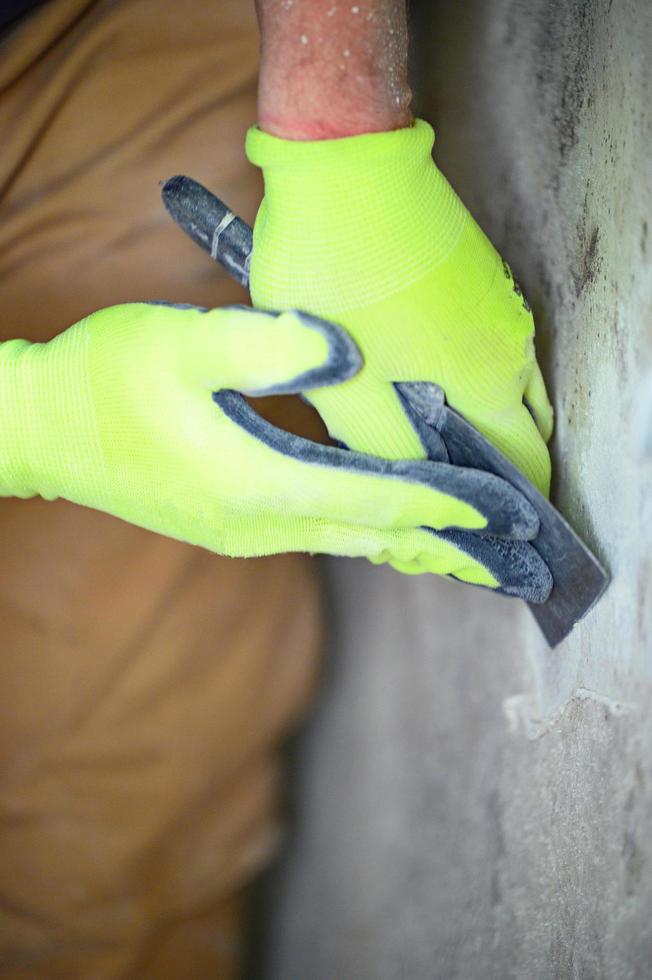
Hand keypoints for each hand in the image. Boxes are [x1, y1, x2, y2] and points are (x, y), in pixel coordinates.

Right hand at [0, 302, 543, 580]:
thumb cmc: (107, 377)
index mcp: (255, 481)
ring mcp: (240, 532)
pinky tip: (386, 523)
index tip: (499, 511)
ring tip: (461, 543)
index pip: (376, 499)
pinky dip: (367, 530)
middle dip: (444, 541)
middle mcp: (255, 523)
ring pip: (347, 541)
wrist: (43, 427)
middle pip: (373, 537)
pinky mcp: (227, 524)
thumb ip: (274, 345)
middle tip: (506, 550)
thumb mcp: (186, 341)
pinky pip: (318, 534)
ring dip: (409, 540)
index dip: (444, 503)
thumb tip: (350, 357)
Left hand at [246, 120, 552, 499]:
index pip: (527, 466)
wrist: (343, 164)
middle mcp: (508, 346)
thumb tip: (419, 496)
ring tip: (413, 428)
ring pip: (496, 382)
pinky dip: (456, 369)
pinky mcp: (475, 273)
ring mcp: (496, 303)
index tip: (478, 529)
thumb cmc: (337, 279)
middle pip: (517, 426)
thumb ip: (393, 452)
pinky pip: (479, 341)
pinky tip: (407, 368)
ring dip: (466, 413)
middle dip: (484, 462)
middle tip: (433, 481)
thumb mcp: (347, 390)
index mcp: (487, 383)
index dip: (506, 505)